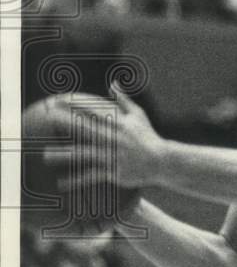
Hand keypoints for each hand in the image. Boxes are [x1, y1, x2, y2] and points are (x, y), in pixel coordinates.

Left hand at [47, 84, 165, 188]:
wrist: (161, 161)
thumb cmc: (148, 136)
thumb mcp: (138, 115)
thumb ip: (123, 99)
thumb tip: (113, 83)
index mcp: (118, 123)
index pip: (94, 112)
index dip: (76, 105)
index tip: (60, 101)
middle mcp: (113, 138)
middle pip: (85, 129)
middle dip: (66, 123)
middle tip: (48, 119)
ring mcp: (112, 155)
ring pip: (84, 154)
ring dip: (64, 154)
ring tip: (46, 155)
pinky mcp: (112, 171)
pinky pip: (91, 176)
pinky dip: (76, 180)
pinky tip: (61, 183)